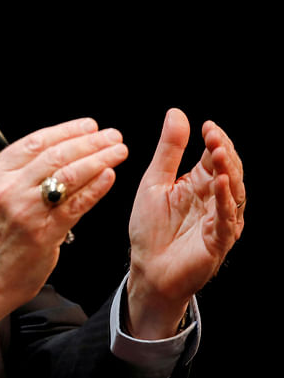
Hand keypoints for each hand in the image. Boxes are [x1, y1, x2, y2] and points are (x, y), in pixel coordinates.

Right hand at [0, 117, 127, 333]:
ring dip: (98, 159)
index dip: (65, 130)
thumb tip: (62, 149)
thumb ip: (22, 173)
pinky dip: (95, 188)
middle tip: (112, 136)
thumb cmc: (0, 236)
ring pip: (68, 175)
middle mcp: (8, 188)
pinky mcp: (43, 233)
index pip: (34, 142)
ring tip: (118, 152)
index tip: (88, 125)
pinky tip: (109, 176)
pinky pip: (75, 205)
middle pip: (54, 155)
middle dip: (88, 141)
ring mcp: (25, 210)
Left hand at [127, 108, 244, 338]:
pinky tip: (218, 184)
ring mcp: (219, 221)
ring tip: (218, 153)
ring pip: (233, 193)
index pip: (213, 157)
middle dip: (223, 152)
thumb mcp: (155, 181)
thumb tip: (177, 113)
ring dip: (226, 172)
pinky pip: (226, 220)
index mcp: (199, 184)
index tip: (207, 125)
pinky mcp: (217, 242)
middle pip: (228, 171)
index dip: (214, 140)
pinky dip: (224, 201)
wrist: (146, 268)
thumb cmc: (151, 227)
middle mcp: (214, 200)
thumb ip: (168, 151)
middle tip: (213, 136)